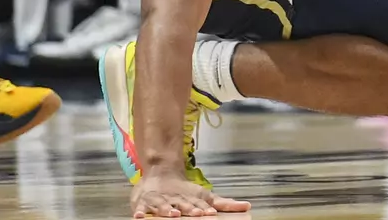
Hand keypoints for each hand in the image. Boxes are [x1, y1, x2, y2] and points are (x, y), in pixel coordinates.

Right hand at [130, 170, 247, 217]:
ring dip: (167, 210)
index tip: (210, 213)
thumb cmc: (185, 191)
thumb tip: (248, 206)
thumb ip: (225, 203)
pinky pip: (141, 208)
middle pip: (183, 205)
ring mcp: (160, 201)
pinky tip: (140, 216)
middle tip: (196, 213)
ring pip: (163, 206)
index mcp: (190, 199)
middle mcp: (176, 200)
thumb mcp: (206, 196)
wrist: (161, 173)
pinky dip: (140, 212)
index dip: (204, 209)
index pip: (198, 205)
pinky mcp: (143, 203)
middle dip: (189, 209)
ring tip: (173, 215)